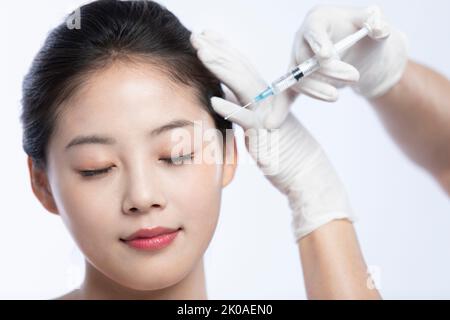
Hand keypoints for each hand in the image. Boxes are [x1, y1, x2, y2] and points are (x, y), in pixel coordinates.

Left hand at [190, 31, 354, 240]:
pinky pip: (247, 121)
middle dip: (217, 50)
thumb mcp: (258, 124)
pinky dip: (232, 110)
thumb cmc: (281, 149)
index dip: (223, 49)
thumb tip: (225, 95)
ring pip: (243, 87)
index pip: (241, 67)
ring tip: (202, 52)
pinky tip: (214, 100)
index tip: (205, 35)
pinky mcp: (265, 136)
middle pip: (240, 69)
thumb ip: (242, 107)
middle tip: (197, 35)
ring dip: (221, 69)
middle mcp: (266, 100)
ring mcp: (266, 115)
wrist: (305, 170)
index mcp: (263, 96)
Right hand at [288, 5, 407, 106]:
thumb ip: (378, 24)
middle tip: (354, 76)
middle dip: (328, 71)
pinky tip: (273, 123)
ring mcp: (298, 60)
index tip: (328, 56)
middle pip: (305, 58)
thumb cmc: (364, 33)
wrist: (359, 51)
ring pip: (298, 79)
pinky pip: (287, 93)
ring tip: (336, 96)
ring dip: (316, 90)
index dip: (318, 42)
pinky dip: (281, 107)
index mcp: (318, 20)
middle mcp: (302, 39)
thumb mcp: (374, 24)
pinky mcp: (299, 80)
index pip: (314, 30)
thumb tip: (380, 29)